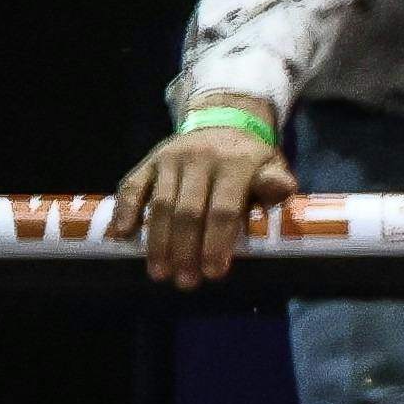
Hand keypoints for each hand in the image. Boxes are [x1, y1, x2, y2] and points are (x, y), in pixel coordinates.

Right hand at [116, 111, 296, 288]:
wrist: (224, 121)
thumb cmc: (250, 159)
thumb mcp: (273, 166)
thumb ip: (276, 182)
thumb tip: (281, 189)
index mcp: (235, 164)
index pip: (223, 209)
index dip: (217, 243)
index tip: (213, 273)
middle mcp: (200, 158)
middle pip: (188, 211)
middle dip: (185, 250)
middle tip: (186, 281)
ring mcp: (171, 158)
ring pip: (161, 204)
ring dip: (158, 241)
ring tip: (160, 272)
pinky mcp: (150, 160)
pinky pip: (133, 185)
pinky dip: (125, 209)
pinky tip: (121, 234)